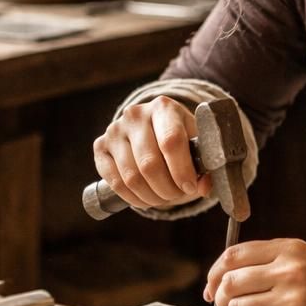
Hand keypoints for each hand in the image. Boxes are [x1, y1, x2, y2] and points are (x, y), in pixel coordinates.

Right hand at [92, 95, 212, 209]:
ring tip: (164, 197)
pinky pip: (115, 182)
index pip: (171, 141)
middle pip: (150, 164)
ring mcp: (114, 130)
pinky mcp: (100, 146)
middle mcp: (135, 114)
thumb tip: (203, 187)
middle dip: (167, 189)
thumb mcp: (197, 145)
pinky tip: (146, 198)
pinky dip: (133, 198)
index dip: (182, 170)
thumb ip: (205, 166)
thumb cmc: (180, 138)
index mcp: (164, 107)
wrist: (153, 128)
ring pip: (132, 177)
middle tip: (177, 195)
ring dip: (151, 197)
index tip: (190, 187)